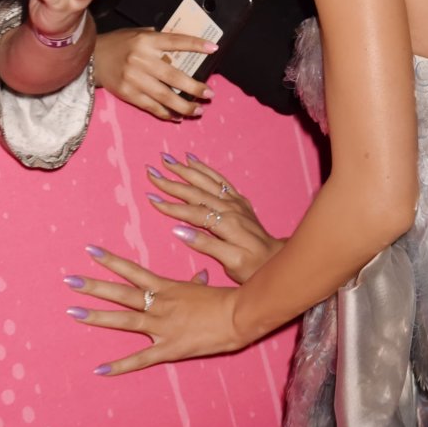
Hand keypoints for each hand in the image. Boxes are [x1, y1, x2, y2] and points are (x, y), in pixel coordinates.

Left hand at [64, 245, 244, 374]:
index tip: (90, 251)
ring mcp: (161, 327)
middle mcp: (159, 305)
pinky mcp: (168, 349)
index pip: (133, 271)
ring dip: (97, 317)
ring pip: (123, 321)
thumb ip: (197, 283)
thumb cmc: (225, 300)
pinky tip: (99, 370)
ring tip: (72, 312)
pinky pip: (140, 359)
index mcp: (166, 288)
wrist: (239, 317)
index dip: (110, 261)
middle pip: (120, 294)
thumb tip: (200, 275)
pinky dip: (119, 366)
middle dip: (93, 286)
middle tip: (69, 280)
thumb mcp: (206, 288)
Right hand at [94, 29, 217, 119]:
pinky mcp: (128, 94)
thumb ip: (158, 39)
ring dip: (184, 106)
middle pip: (174, 75)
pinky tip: (177, 117)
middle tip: (209, 94)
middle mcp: (141, 59)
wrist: (90, 58)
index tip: (213, 49)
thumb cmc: (119, 44)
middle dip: (194, 87)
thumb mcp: (137, 33)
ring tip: (198, 110)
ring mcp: (134, 78)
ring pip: (165, 96)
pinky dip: (166, 113)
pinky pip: (151, 106)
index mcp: (146, 41)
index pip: (176, 41)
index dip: (195, 45)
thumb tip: (184, 46)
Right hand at [145, 152, 283, 283]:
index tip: (151, 198)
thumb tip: (179, 231)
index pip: (192, 212)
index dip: (170, 206)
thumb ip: (206, 245)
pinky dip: (204, 169)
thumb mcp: (231, 262)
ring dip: (184, 170)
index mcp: (225, 224)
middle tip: (151, 171)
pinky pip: (219, 179)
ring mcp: (235, 201)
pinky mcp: (238, 200)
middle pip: (195, 192)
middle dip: (171, 182)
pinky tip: (192, 160)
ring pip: (205, 181)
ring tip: (167, 159)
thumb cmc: (253, 267)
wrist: (277, 259)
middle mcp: (229, 208)